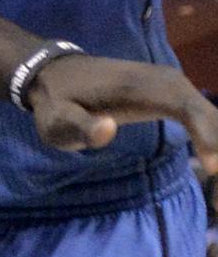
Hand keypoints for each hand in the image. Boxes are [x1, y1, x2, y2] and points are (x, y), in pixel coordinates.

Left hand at [27, 54, 217, 171]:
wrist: (54, 73)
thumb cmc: (57, 102)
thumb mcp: (57, 121)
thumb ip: (81, 128)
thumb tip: (109, 128)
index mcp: (134, 85)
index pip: (183, 105)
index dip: (206, 133)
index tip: (212, 166)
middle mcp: (158, 78)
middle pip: (204, 109)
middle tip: (216, 183)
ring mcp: (165, 81)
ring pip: (207, 110)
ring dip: (217, 140)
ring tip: (214, 172)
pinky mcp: (167, 90)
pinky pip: (199, 111)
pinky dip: (212, 133)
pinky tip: (214, 159)